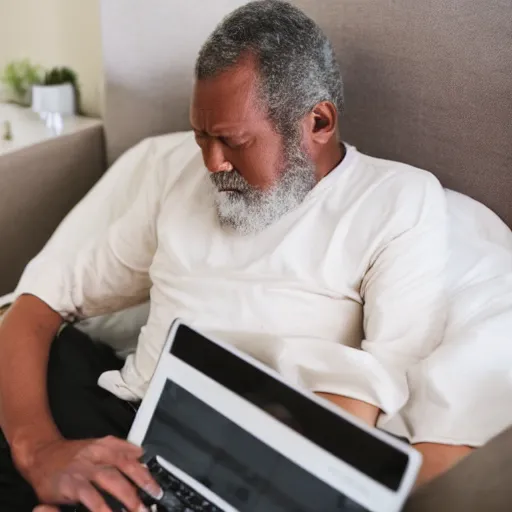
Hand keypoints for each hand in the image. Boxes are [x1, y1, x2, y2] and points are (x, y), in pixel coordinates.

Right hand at [16, 436, 161, 511]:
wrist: (40, 455)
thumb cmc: (71, 455)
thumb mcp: (97, 445)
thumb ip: (119, 449)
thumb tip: (141, 454)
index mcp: (104, 445)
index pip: (130, 456)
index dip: (145, 472)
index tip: (156, 487)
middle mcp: (95, 454)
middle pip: (124, 466)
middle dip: (141, 483)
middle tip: (153, 498)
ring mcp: (83, 468)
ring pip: (110, 478)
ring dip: (127, 495)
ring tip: (137, 509)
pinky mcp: (70, 483)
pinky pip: (90, 496)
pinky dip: (102, 507)